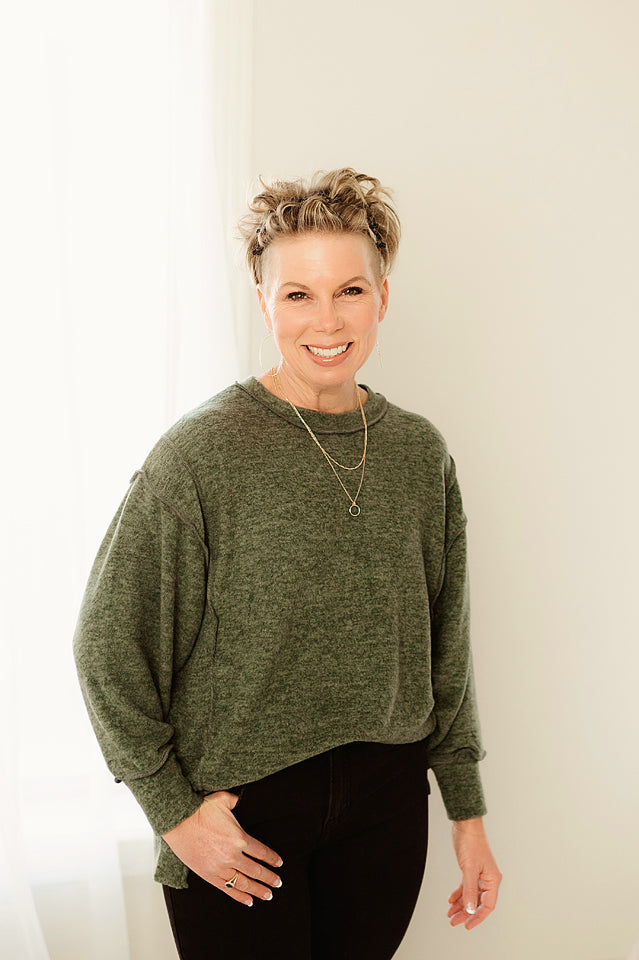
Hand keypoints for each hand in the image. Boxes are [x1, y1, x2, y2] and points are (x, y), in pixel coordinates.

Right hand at [162, 790, 282, 906]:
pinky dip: (239, 896)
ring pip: (244, 883)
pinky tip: (249, 901)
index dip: (272, 859)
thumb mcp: (224, 799)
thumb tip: (242, 799)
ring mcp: (220, 867)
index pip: (262, 852)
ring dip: (258, 890)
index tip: (279, 864)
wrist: (178, 820)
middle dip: (269, 878)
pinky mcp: (208, 875)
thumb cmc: (201, 808)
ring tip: (268, 895)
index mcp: (240, 838)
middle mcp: (232, 855)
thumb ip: (236, 801)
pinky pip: (227, 889)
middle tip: (278, 883)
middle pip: (256, 870)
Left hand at [447, 818, 501, 929]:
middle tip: (455, 921)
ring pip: (471, 896)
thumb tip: (469, 909)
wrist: (465, 825)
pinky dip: (459, 894)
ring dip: (461, 905)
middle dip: (466, 913)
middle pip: (478, 902)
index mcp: (493, 880)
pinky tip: (451, 900)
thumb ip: (469, 890)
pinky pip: (466, 887)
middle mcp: (488, 879)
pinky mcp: (471, 870)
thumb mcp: (469, 869)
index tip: (467, 925)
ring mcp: (480, 875)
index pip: (487, 905)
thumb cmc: (471, 843)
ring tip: (450, 914)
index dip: (477, 917)